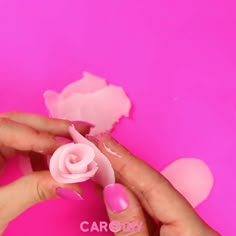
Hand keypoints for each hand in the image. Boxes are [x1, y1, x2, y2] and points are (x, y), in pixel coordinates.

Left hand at [0, 112, 89, 234]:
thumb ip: (33, 191)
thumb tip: (73, 185)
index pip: (8, 128)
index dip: (40, 138)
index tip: (68, 149)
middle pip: (20, 123)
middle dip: (52, 128)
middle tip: (80, 130)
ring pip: (24, 130)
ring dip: (49, 139)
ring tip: (72, 146)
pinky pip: (23, 143)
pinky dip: (40, 151)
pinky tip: (51, 164)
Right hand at [92, 134, 219, 235]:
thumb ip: (131, 227)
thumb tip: (115, 190)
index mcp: (193, 232)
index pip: (154, 185)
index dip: (127, 161)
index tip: (104, 142)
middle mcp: (190, 223)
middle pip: (150, 186)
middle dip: (121, 164)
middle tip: (96, 146)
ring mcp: (181, 226)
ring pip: (146, 194)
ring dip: (119, 176)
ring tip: (98, 160)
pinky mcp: (170, 230)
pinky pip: (144, 206)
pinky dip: (124, 194)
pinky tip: (109, 184)